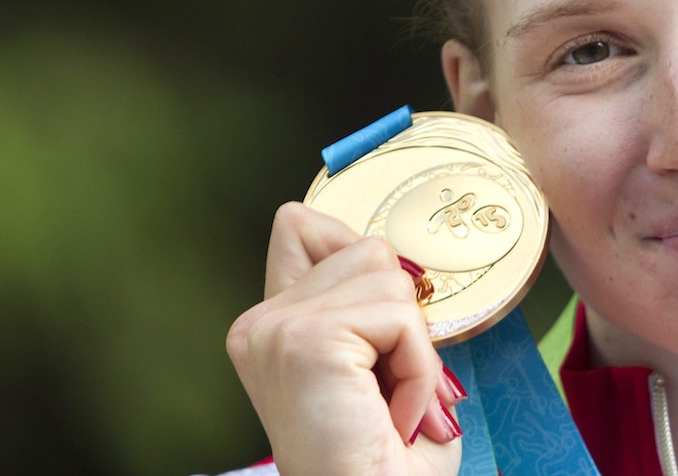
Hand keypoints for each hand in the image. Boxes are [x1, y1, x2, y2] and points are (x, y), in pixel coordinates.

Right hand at [227, 203, 463, 475]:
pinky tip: (393, 417)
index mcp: (267, 327)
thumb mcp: (378, 364)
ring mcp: (276, 330)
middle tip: (388, 392)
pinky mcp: (306, 341)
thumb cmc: (384, 462)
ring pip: (391, 278)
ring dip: (415, 350)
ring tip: (390, 407)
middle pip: (368, 250)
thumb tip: (405, 264)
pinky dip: (419, 370)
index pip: (299, 225)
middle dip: (402, 320)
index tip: (377, 337)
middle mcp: (258, 324)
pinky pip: (401, 318)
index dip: (359, 259)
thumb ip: (374, 304)